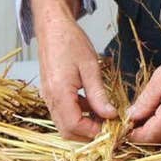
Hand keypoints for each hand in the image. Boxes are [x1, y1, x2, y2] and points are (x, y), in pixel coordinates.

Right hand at [29, 0, 117, 140]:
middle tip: (110, 126)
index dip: (94, 132)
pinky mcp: (50, 93)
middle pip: (67, 131)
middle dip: (89, 134)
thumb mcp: (90, 67)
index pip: (75, 126)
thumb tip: (111, 116)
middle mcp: (50, 98)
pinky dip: (78, 115)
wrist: (51, 26)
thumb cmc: (70, 41)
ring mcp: (48, 96)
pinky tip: (94, 105)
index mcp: (59, 92)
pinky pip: (63, 112)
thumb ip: (99, 95)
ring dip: (84, 125)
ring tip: (105, 116)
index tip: (113, 129)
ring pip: (65, 124)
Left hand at [127, 39, 160, 143]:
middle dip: (140, 134)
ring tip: (144, 111)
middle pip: (156, 142)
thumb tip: (130, 117)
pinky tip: (158, 110)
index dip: (130, 135)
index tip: (121, 124)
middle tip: (130, 116)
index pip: (146, 138)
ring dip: (152, 131)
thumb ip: (145, 101)